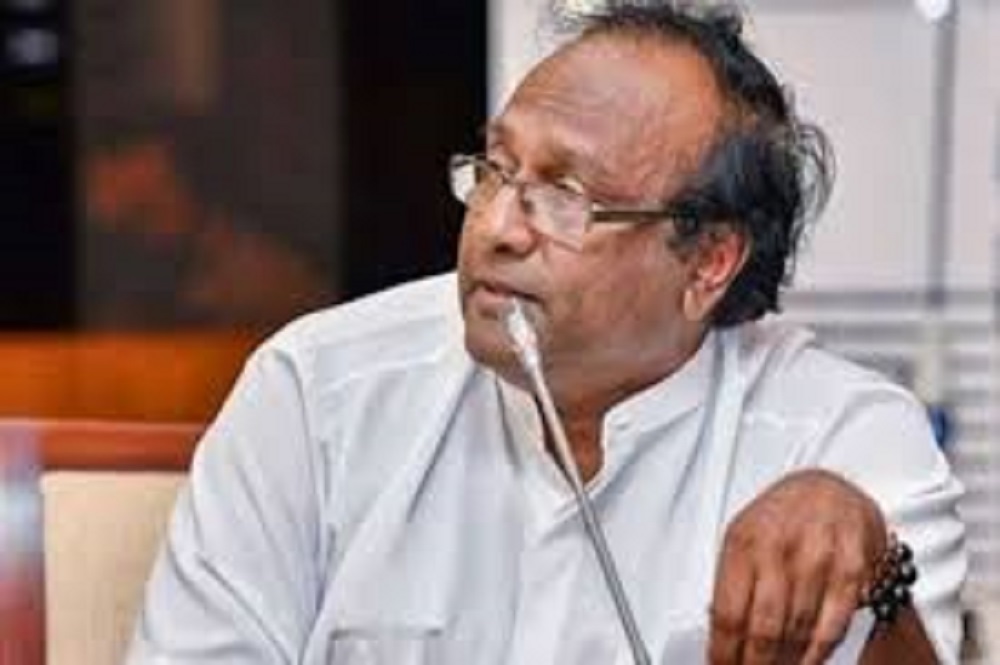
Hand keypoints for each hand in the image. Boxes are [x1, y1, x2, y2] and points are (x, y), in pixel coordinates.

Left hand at [708, 469, 886, 663]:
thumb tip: (722, 638)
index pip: (728, 612)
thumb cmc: (778, 520)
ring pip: (798, 631)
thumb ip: (733, 584)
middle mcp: (779, 547)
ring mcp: (818, 557)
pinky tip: (806, 663)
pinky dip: (817, 653)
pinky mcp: (852, 568)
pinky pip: (833, 625)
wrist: (827, 489)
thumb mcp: (744, 539)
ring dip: (785, 663)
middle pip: (763, 629)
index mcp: (743, 541)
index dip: (723, 652)